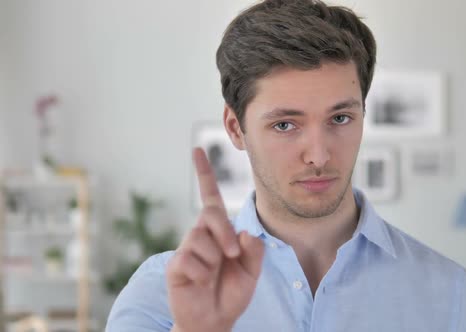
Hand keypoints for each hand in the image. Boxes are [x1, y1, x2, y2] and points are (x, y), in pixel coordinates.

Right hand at [166, 147, 264, 331]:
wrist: (215, 320)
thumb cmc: (232, 292)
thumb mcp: (252, 272)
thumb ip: (254, 251)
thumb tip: (244, 233)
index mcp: (219, 232)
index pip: (211, 198)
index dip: (205, 174)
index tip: (198, 150)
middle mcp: (200, 235)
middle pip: (210, 214)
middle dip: (224, 233)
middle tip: (233, 256)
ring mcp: (186, 250)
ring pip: (201, 239)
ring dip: (214, 259)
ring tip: (213, 274)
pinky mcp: (175, 266)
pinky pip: (190, 260)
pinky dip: (201, 274)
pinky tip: (200, 282)